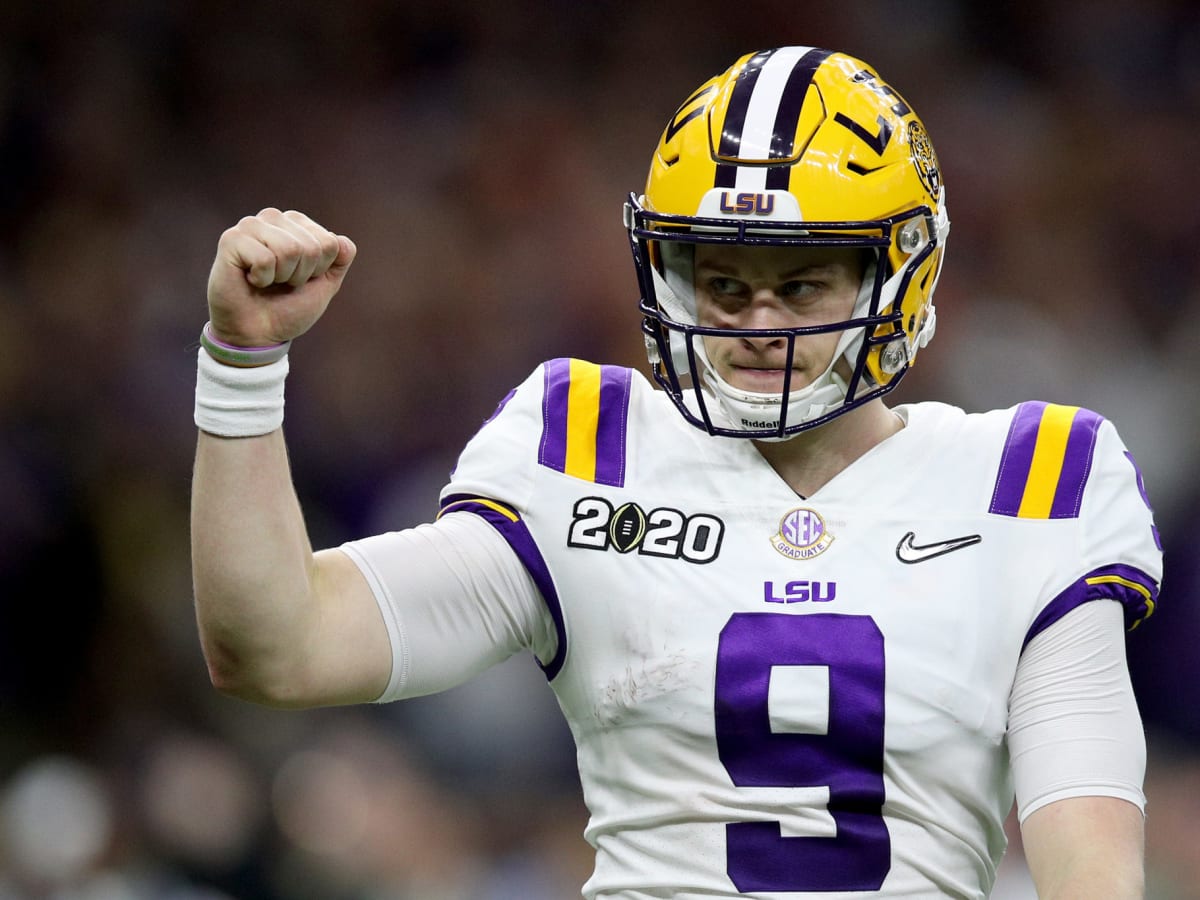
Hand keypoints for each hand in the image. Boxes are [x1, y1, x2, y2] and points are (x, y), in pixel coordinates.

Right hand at [206, 208, 356, 345]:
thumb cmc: (289, 307)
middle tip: (281, 283)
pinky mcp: (231, 239)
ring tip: (266, 280)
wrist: (258, 333)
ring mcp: (251, 225)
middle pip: (311, 247)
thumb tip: (343, 240)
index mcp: (297, 223)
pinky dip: (262, 279)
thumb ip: (340, 260)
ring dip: (282, 276)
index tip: (300, 279)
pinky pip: (265, 259)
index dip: (319, 270)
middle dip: (301, 275)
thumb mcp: (325, 284)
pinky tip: (250, 279)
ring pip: (290, 250)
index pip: (329, 243)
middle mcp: (273, 218)